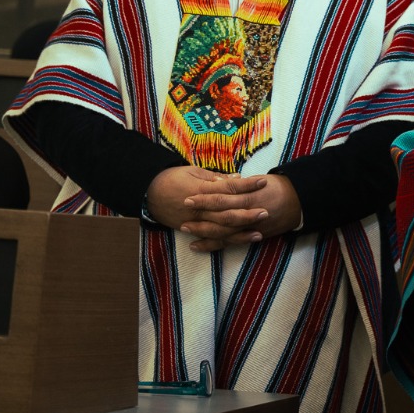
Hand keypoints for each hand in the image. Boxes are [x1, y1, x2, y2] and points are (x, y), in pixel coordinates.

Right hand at [144, 165, 268, 245]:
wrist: (147, 192)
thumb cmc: (171, 177)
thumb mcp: (193, 171)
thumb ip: (216, 177)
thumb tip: (236, 178)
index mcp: (202, 188)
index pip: (229, 187)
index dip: (247, 185)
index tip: (263, 181)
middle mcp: (200, 208)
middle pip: (227, 212)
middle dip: (247, 213)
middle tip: (266, 211)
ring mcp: (195, 221)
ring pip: (221, 229)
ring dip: (240, 232)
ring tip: (259, 233)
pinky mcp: (191, 229)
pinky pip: (210, 238)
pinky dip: (225, 241)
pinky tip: (239, 242)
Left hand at [180, 173, 303, 251]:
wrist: (299, 202)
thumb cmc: (278, 187)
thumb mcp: (258, 180)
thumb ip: (237, 184)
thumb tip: (215, 181)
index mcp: (249, 195)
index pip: (222, 196)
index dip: (204, 198)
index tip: (188, 197)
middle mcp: (248, 212)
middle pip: (219, 215)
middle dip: (200, 215)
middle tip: (182, 214)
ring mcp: (250, 227)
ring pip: (222, 231)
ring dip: (202, 231)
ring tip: (185, 229)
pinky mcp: (252, 236)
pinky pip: (230, 243)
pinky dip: (213, 245)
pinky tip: (198, 246)